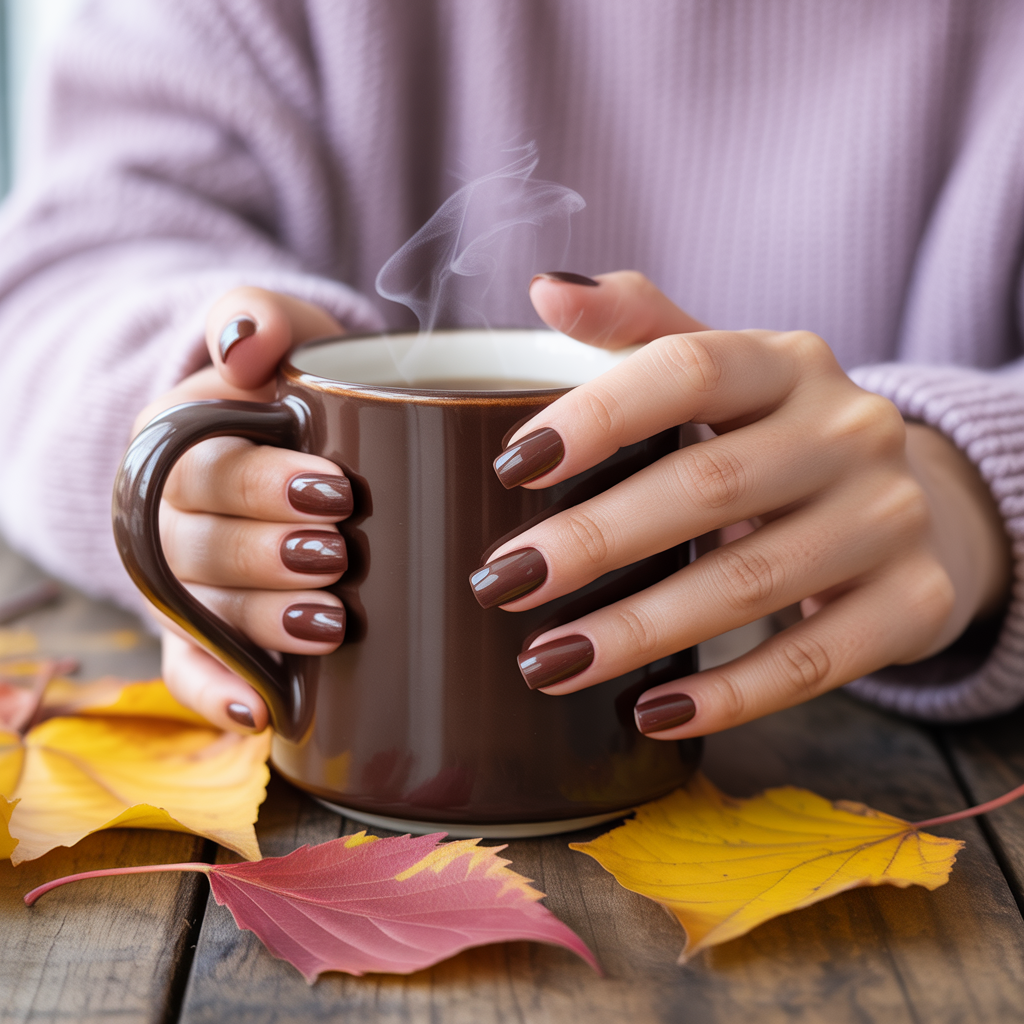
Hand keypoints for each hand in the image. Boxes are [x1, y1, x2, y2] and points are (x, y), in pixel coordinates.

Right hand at [132, 287, 347, 731]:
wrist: (290, 437)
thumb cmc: (292, 386)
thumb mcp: (282, 332)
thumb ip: (258, 315)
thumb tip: (242, 344)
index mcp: (173, 444)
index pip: (205, 470)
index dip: (265, 486)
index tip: (339, 491)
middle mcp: (166, 516)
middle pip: (202, 547)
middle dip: (273, 556)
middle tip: (340, 554)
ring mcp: (182, 580)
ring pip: (204, 611)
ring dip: (263, 623)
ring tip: (331, 624)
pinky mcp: (199, 630)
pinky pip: (187, 670)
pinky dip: (216, 693)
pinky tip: (260, 711)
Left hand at [474, 271, 1009, 737]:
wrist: (911, 503)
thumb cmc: (781, 437)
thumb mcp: (727, 371)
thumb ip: (642, 329)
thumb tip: (545, 288)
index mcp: (786, 363)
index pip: (687, 368)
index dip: (596, 414)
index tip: (509, 466)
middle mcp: (849, 430)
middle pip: (708, 485)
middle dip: (595, 540)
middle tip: (503, 583)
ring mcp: (890, 518)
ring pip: (750, 582)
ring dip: (637, 630)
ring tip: (547, 661)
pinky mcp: (911, 603)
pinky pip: (812, 663)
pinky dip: (727, 694)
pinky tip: (650, 712)